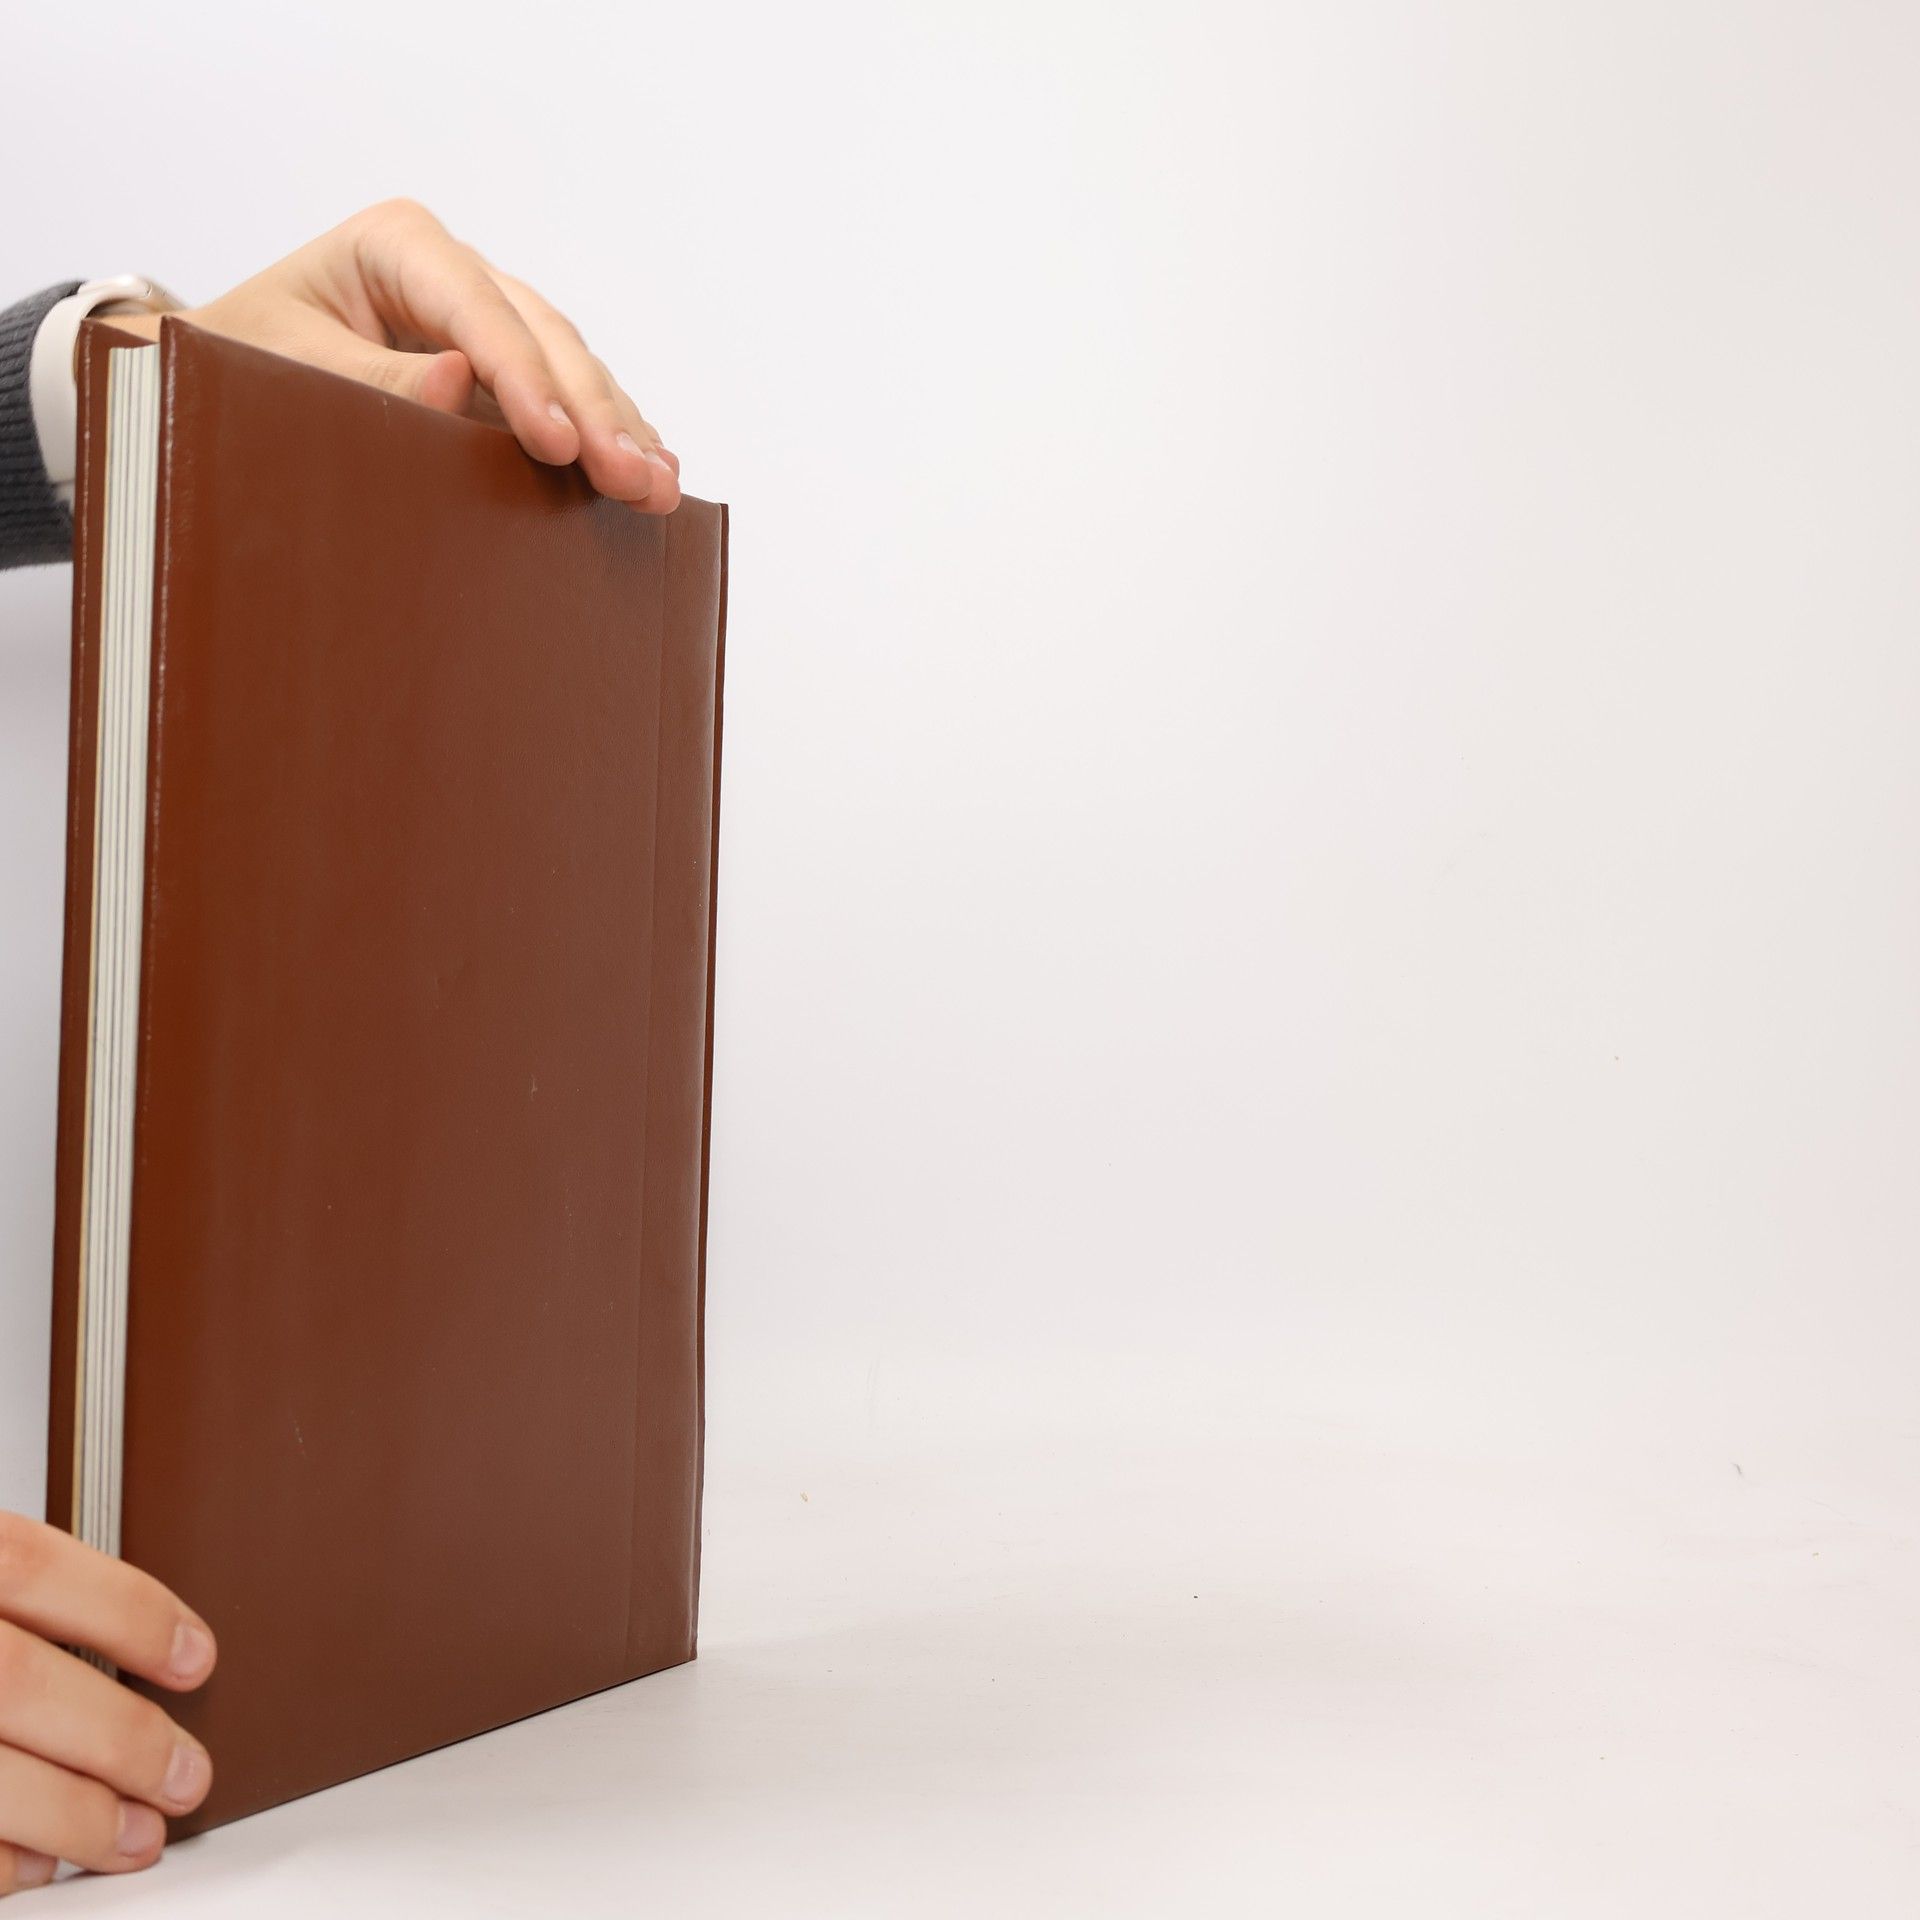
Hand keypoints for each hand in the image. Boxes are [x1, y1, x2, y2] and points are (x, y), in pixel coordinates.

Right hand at [0, 1512, 215, 1893]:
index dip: (127, 1611)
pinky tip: (33, 1869)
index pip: (31, 1568)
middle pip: (15, 1684)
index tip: (194, 1655)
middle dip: (117, 1738)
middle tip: (184, 1773)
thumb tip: (119, 1647)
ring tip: (131, 1838)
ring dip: (67, 1816)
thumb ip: (6, 1595)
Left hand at [107, 199, 681, 513]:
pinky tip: (653, 472)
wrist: (220, 377)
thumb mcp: (278, 368)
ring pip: (572, 367)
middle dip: (593, 413)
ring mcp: (488, 322)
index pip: (480, 308)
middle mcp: (455, 273)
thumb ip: (365, 378)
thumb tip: (458, 382)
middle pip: (544, 336)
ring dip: (620, 429)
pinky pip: (570, 401)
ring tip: (658, 489)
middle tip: (630, 481)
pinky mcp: (504, 374)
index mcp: (397, 244)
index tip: (557, 444)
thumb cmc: (236, 362)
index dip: (526, 377)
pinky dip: (611, 437)